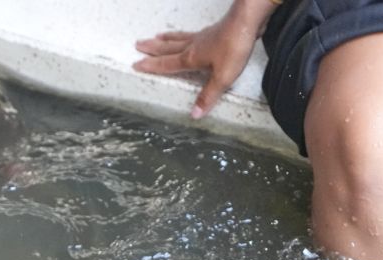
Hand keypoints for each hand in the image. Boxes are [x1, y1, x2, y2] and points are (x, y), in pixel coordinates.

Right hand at [134, 13, 263, 119]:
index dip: (151, 66)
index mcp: (191, 58)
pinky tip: (186, 36)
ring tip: (155, 37)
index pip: (166, 64)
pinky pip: (189, 34)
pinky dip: (182, 35)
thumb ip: (208, 96)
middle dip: (152, 49)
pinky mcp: (211, 32)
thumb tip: (194, 114)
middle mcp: (192, 46)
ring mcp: (201, 38)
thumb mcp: (222, 78)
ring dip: (164, 40)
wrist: (246, 23)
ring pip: (177, 39)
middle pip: (167, 48)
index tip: (136, 65)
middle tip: (138, 46)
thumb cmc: (233, 48)